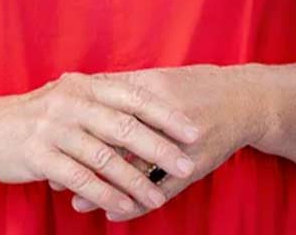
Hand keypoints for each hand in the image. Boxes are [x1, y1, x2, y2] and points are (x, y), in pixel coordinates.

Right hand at [0, 72, 202, 218]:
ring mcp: (53, 128)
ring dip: (135, 179)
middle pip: (123, 126)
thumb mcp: (66, 100)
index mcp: (83, 87)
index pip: (133, 97)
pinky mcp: (39, 154)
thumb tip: (147, 112)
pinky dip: (105, 194)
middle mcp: (70, 103)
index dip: (166, 116)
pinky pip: (80, 178)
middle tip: (186, 165)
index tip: (194, 132)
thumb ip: (101, 103)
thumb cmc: (32, 117)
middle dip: (159, 148)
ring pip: (104, 156)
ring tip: (158, 197)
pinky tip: (124, 207)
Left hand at [71, 64, 268, 221]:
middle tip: (53, 178)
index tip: (50, 142)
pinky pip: (160, 192)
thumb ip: (118, 86)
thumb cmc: (193, 86)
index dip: (75, 130)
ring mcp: (178, 147)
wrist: (245, 100)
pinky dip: (136, 205)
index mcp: (149, 92)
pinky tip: (114, 215)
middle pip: (113, 145)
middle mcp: (162, 119)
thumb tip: (76, 85)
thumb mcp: (156, 79)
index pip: (103, 113)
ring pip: (134, 173)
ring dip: (104, 191)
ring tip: (76, 203)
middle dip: (82, 164)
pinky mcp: (192, 168)